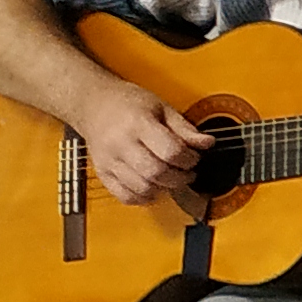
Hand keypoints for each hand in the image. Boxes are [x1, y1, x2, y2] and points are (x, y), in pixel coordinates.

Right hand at [80, 81, 208, 208]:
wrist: (93, 104)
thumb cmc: (128, 104)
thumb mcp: (162, 107)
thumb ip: (185, 128)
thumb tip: (207, 143)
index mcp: (138, 124)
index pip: (170, 151)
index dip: (189, 159)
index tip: (194, 157)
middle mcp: (120, 144)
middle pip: (156, 173)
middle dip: (180, 177)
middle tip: (187, 171)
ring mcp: (109, 160)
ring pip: (142, 188)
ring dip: (164, 188)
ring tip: (170, 177)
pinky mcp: (103, 173)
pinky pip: (125, 196)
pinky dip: (143, 197)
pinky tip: (153, 186)